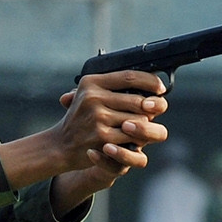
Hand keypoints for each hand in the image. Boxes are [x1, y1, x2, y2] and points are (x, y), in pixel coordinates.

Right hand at [0, 71, 169, 206]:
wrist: (60, 145)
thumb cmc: (80, 119)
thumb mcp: (88, 96)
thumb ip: (112, 88)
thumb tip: (152, 88)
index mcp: (91, 82)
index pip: (129, 76)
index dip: (150, 81)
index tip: (160, 88)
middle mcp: (93, 97)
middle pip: (138, 99)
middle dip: (151, 106)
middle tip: (157, 109)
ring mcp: (97, 117)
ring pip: (138, 119)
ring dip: (143, 124)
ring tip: (140, 125)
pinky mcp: (102, 136)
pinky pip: (131, 136)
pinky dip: (135, 138)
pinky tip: (131, 138)